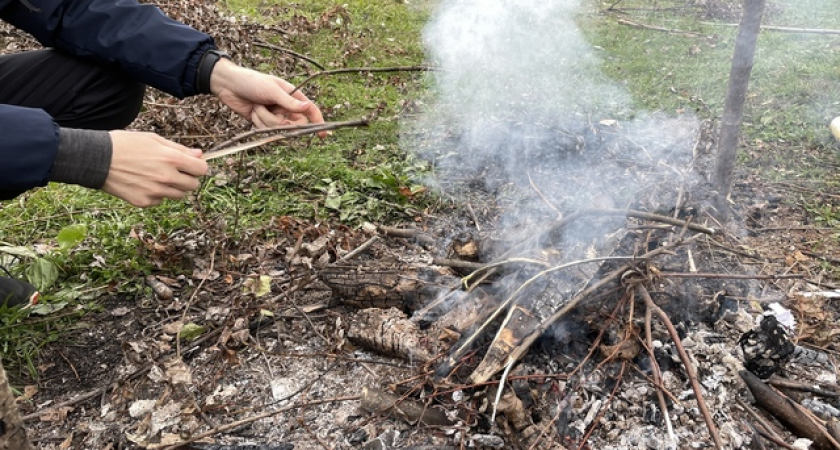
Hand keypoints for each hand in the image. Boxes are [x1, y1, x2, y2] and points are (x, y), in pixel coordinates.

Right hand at [102, 131, 208, 206]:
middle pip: (193, 185)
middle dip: (187, 178)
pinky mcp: (144, 202)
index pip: (201, 169)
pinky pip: (160, 200)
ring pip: (178, 195)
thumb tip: (199, 155)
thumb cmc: (125, 144)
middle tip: (174, 171)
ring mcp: (156, 191)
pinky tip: (143, 183)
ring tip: (156, 176)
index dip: (198, 166)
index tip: (191, 165)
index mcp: (171, 159)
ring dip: (173, 187)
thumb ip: (179, 149)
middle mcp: (167, 177)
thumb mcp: (153, 139)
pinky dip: (156, 194)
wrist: (96, 159)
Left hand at [210, 59, 324, 129]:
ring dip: (265, 119)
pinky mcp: (263, 122)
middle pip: (294, 124)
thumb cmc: (251, 81)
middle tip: (272, 111)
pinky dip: (258, 122)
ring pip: (278, 129)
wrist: (228, 85)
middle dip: (282, 121)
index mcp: (292, 96)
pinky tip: (252, 111)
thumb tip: (307, 107)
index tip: (323, 134)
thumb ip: (289, 101)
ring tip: (257, 106)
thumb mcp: (272, 90)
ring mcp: (274, 115)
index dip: (318, 122)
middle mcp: (285, 107)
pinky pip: (266, 130)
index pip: (310, 110)